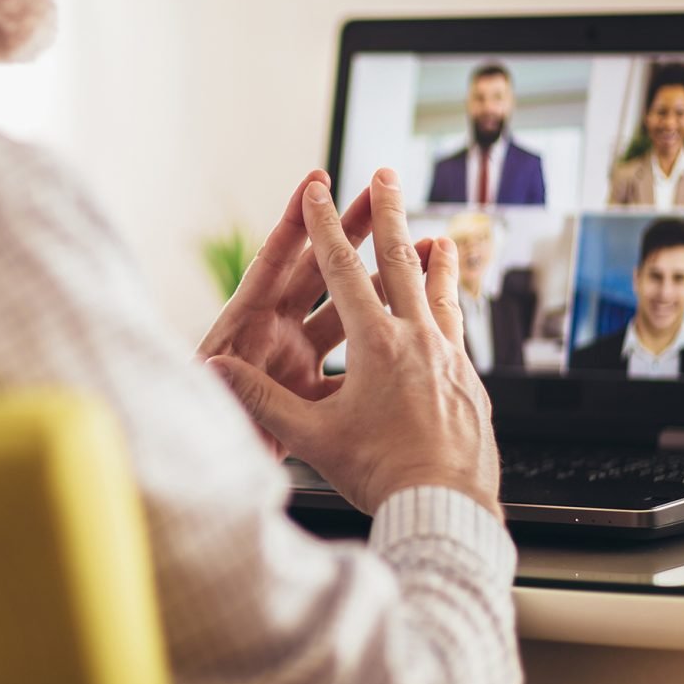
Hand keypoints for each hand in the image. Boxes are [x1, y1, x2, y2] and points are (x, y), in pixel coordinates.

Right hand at [210, 169, 501, 518]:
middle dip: (387, 215)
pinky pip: (458, 327)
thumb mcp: (312, 437)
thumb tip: (214, 372)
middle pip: (400, 261)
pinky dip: (452, 304)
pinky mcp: (469, 379)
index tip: (318, 190)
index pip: (342, 271)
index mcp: (375, 344)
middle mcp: (417, 339)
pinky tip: (453, 306)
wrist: (446, 507)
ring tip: (437, 234)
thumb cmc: (380, 473)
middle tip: (385, 176)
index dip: (324, 226)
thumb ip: (262, 399)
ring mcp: (449, 356)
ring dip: (432, 256)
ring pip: (439, 291)